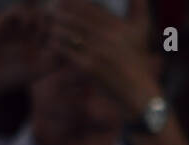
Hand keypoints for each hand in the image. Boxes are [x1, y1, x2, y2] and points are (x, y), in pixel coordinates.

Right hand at [0, 3, 55, 94]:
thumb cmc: (13, 78)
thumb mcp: (40, 70)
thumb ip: (56, 59)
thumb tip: (71, 47)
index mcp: (39, 43)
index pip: (55, 28)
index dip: (60, 29)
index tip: (59, 39)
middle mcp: (28, 33)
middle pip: (47, 16)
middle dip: (51, 21)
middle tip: (51, 31)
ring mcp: (16, 26)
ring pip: (34, 10)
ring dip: (39, 18)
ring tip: (38, 32)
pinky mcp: (3, 22)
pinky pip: (17, 10)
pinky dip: (24, 15)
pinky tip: (25, 27)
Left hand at [49, 0, 161, 117]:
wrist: (137, 91)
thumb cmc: (136, 62)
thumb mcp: (140, 32)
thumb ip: (139, 8)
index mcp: (118, 26)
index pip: (89, 8)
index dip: (71, 3)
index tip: (61, 2)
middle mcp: (107, 36)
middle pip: (76, 18)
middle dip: (60, 14)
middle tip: (49, 13)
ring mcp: (97, 51)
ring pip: (69, 33)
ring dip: (56, 28)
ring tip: (49, 27)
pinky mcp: (89, 66)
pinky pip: (67, 52)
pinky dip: (57, 46)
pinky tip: (51, 44)